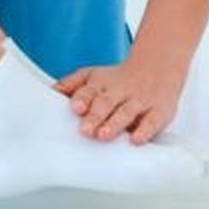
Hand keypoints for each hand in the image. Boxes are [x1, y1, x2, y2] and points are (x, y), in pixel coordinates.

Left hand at [52, 54, 188, 144]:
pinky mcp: (159, 111)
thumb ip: (71, 85)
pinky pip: (152, 121)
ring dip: (115, 124)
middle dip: (95, 116)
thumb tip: (49, 92)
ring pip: (126, 112)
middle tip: (85, 130)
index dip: (82, 99)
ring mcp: (140, 101)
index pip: (89, 90)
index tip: (75, 108)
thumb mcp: (92, 76)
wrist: (156, 68)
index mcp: (100, 83)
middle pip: (106, 102)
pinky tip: (135, 140)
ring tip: (104, 135)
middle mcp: (120, 91)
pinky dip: (145, 131)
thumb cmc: (117, 79)